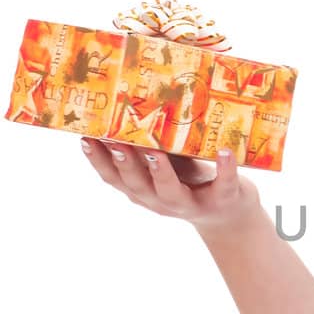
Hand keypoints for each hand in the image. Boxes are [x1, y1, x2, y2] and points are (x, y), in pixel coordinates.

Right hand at [80, 138, 262, 235]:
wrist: (228, 213)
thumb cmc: (189, 178)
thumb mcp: (166, 161)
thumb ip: (149, 143)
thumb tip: (130, 100)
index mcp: (142, 190)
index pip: (113, 178)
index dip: (97, 160)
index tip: (85, 138)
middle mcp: (160, 200)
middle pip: (137, 185)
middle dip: (125, 164)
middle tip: (115, 142)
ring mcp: (190, 203)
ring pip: (170, 191)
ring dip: (160, 172)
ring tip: (154, 152)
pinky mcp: (223, 199)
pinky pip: (223, 183)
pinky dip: (224, 168)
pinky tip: (224, 152)